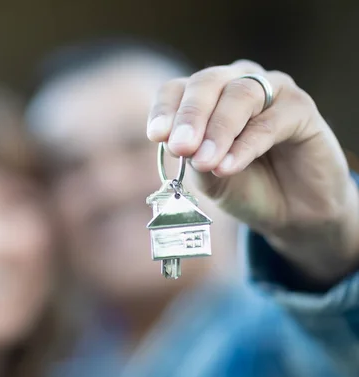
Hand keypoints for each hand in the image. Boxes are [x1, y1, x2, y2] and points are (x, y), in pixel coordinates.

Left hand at [147, 60, 358, 285]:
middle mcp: (237, 81)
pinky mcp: (301, 108)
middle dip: (190, 115)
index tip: (157, 136)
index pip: (176, 89)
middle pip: (207, 82)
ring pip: (240, 95)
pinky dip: (246, 145)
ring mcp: (272, 89)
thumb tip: (178, 141)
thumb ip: (193, 156)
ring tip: (205, 162)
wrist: (291, 211)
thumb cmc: (244, 186)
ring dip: (218, 130)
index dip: (164, 109)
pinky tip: (229, 166)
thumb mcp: (207, 175)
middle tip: (180, 146)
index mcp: (206, 94)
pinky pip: (270, 121)